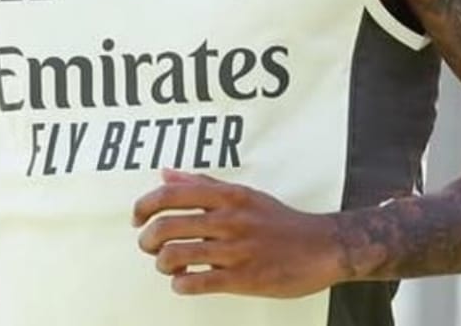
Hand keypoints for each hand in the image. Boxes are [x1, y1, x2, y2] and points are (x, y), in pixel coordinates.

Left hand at [131, 169, 342, 296]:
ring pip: (176, 255)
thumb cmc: (280, 221)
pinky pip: (197, 283)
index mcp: (227, 196)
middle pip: (166, 226)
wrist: (323, 247)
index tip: (137, 218)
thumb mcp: (243, 194)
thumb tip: (166, 174)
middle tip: (149, 246)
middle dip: (147, 239)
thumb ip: (203, 184)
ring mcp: (236, 250)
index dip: (143, 206)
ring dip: (162, 264)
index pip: (170, 194)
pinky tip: (184, 282)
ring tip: (168, 266)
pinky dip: (181, 285)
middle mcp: (229, 220)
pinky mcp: (244, 278)